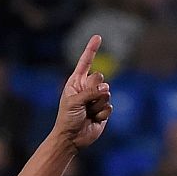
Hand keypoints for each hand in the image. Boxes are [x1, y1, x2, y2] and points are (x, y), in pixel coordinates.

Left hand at [52, 35, 111, 150]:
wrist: (71, 138)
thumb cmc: (67, 118)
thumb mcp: (74, 102)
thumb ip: (90, 92)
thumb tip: (106, 89)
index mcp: (76, 82)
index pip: (86, 62)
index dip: (92, 49)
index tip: (98, 37)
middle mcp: (87, 87)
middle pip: (100, 77)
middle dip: (94, 89)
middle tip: (85, 102)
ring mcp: (96, 98)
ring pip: (106, 93)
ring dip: (97, 105)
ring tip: (87, 113)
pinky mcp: (104, 109)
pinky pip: (109, 106)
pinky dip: (101, 114)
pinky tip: (93, 119)